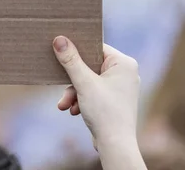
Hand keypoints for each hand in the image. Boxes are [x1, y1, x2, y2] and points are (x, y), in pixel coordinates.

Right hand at [53, 36, 145, 169]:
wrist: (115, 145)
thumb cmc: (105, 112)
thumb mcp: (84, 83)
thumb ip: (71, 60)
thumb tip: (59, 39)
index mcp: (124, 64)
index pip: (95, 47)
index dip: (77, 50)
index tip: (61, 52)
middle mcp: (125, 73)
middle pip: (89, 65)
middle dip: (72, 79)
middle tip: (60, 84)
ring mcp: (120, 87)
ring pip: (88, 80)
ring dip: (74, 91)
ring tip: (65, 104)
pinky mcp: (113, 99)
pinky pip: (93, 91)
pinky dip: (81, 99)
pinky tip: (74, 110)